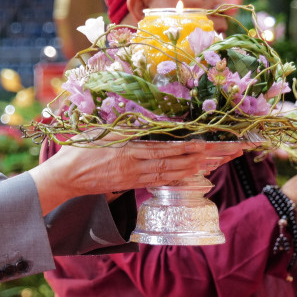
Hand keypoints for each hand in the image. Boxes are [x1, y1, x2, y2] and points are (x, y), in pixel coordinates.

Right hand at [29, 140, 235, 214]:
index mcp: (128, 144)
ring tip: (221, 160)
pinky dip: (181, 176)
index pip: (168, 145)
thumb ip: (125, 123)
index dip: (192, 145)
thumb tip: (145, 113)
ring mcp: (135, 174)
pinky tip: (196, 173)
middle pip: (178, 159)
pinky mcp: (132, 183)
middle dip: (206, 155)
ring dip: (199, 167)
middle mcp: (135, 161)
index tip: (212, 141)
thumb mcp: (101, 128)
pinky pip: (161, 180)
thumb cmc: (80, 147)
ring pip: (173, 172)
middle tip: (231, 149)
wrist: (65, 176)